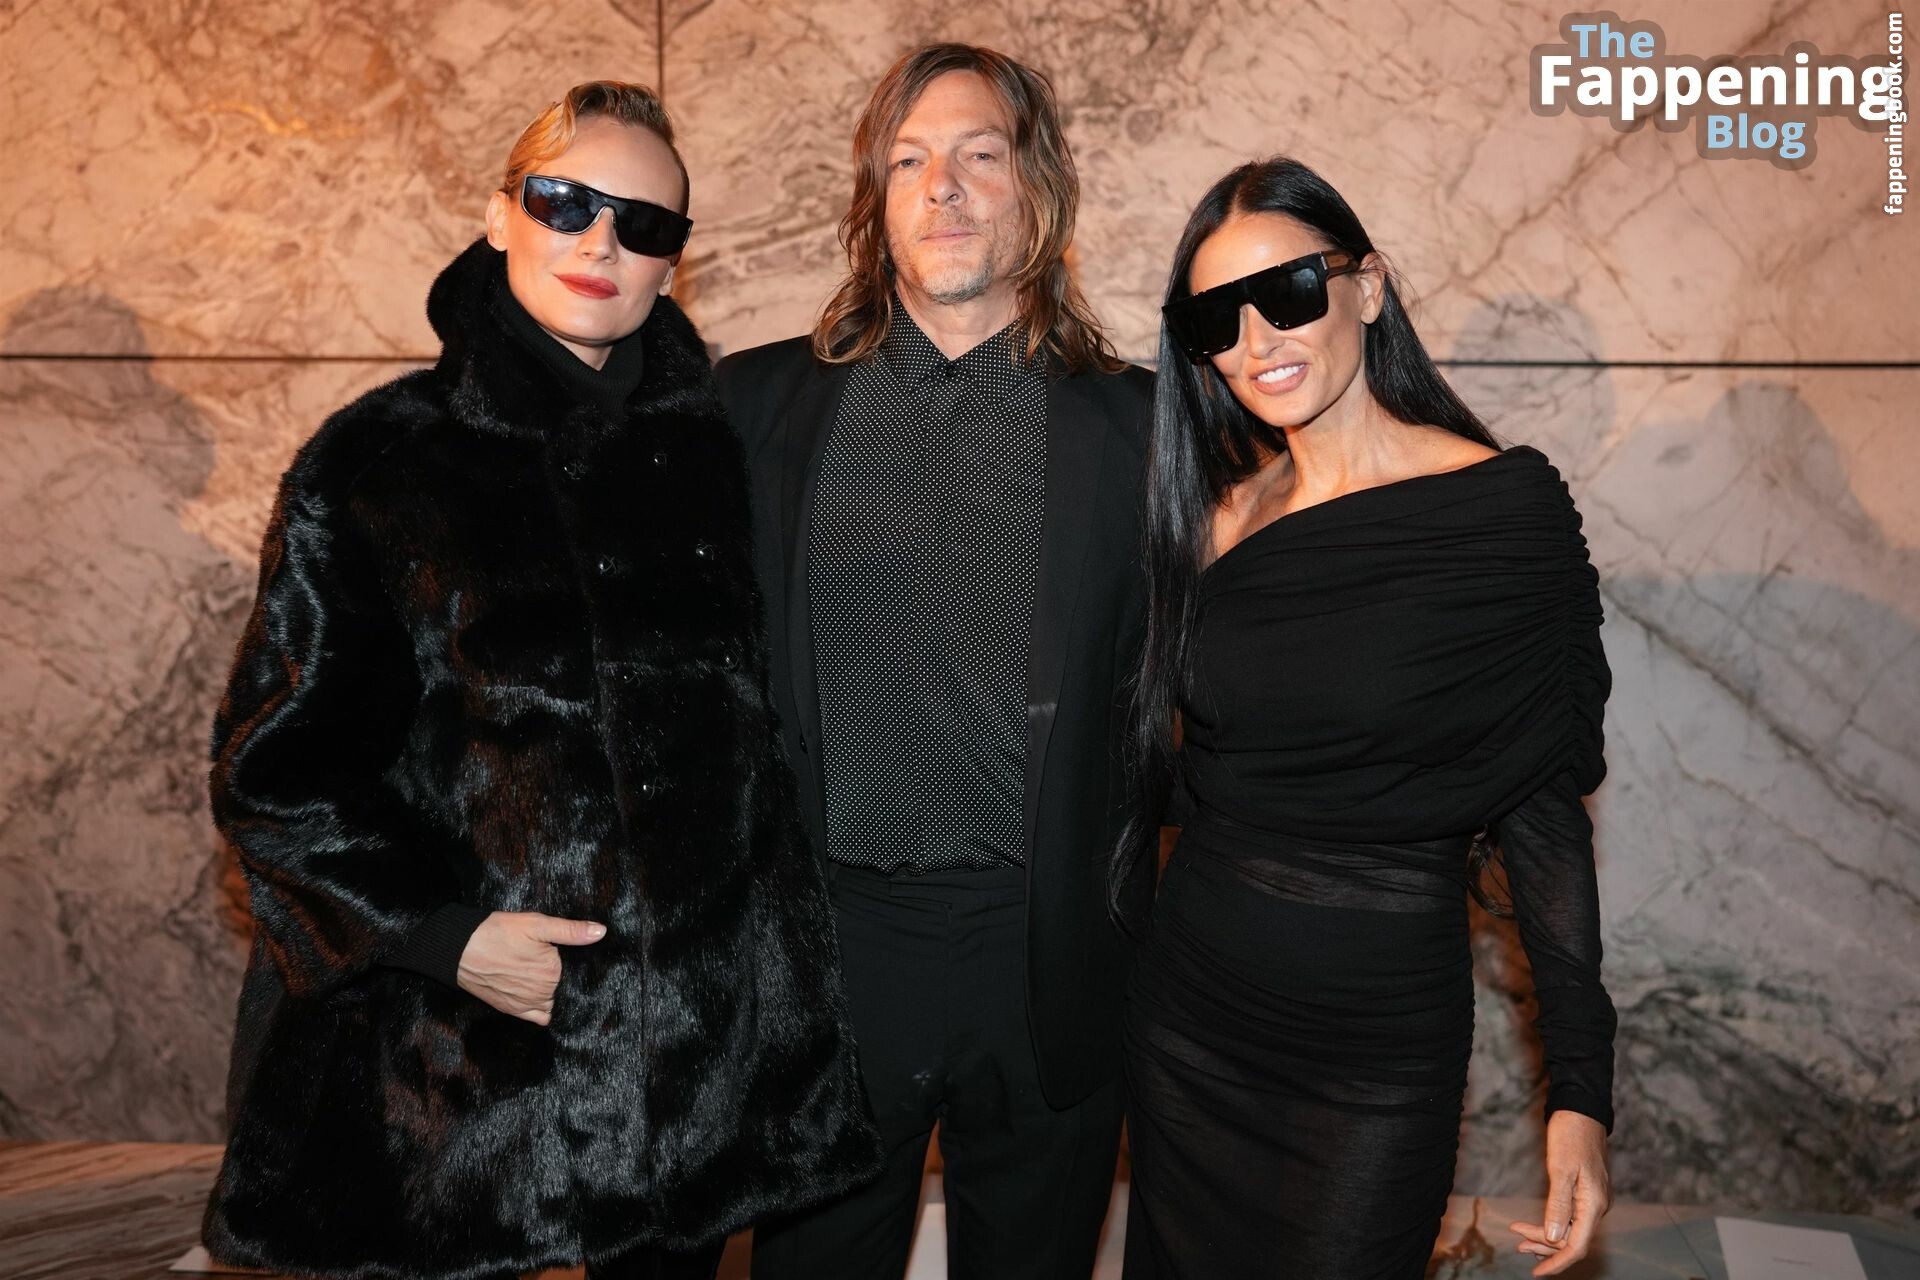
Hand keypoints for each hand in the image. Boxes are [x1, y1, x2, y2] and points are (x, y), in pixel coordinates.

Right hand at [455, 911, 605, 1024]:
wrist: (460, 949)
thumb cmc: (497, 933)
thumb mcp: (536, 925)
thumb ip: (571, 931)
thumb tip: (601, 932)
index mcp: (553, 971)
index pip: (570, 967)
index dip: (561, 957)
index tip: (550, 951)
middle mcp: (542, 992)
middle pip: (560, 983)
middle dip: (554, 973)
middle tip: (537, 958)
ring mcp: (527, 1004)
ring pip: (551, 999)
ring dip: (549, 991)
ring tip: (535, 975)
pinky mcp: (512, 1010)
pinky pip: (538, 1017)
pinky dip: (541, 1010)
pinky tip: (537, 998)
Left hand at [1509, 1109, 1609, 1274]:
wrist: (1582, 1111)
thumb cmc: (1571, 1135)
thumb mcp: (1561, 1170)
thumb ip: (1558, 1205)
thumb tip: (1553, 1238)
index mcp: (1594, 1204)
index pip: (1577, 1246)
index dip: (1556, 1262)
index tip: (1536, 1272)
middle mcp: (1597, 1207)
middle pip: (1572, 1241)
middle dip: (1544, 1247)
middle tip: (1517, 1244)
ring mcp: (1593, 1201)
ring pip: (1570, 1230)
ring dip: (1546, 1236)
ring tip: (1520, 1238)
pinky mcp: (1587, 1193)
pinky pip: (1571, 1218)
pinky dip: (1552, 1223)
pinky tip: (1537, 1226)